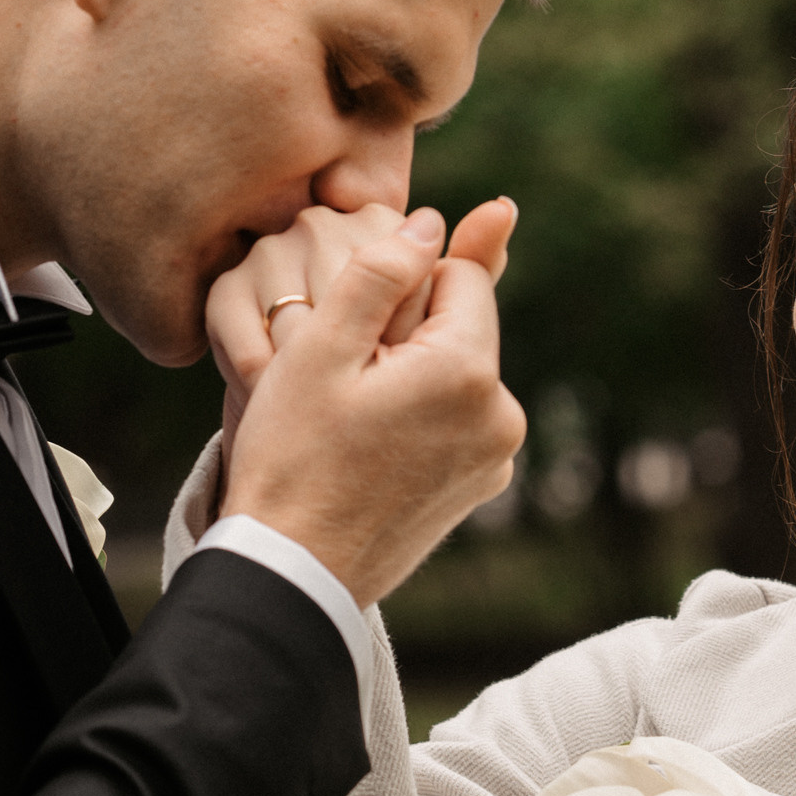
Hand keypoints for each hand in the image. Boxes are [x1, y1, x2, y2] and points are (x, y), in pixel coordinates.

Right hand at [208, 197, 517, 463]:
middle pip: (462, 326)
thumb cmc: (293, 458)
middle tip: (342, 375)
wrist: (293, 572)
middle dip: (410, 331)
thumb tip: (431, 223)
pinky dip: (421, 416)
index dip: (402, 283)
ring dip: (414, 373)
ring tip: (351, 415)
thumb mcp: (318, 349)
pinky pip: (456, 420)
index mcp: (470, 371)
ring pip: (457, 373)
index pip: (460, 274)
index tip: (352, 324)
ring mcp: (496, 459)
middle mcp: (502, 415)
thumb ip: (379, 273)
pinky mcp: (479, 488)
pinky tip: (368, 446)